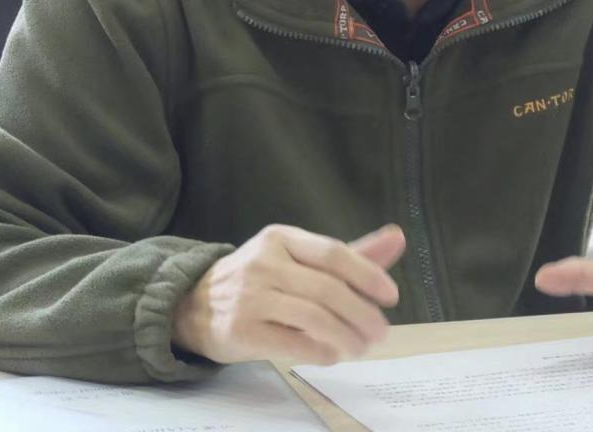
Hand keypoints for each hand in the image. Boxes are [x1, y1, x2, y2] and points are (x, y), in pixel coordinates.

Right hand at [172, 223, 405, 365]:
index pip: (333, 252)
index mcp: (282, 238)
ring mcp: (250, 297)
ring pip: (312, 317)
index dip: (367, 274)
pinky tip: (334, 354)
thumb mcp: (299, 258)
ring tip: (362, 347)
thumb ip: (349, 254)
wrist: (194, 305)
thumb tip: (398, 238)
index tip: (391, 296)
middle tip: (381, 332)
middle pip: (326, 288)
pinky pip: (291, 343)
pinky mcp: (240, 331)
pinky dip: (320, 351)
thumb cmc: (260, 280)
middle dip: (361, 313)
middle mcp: (264, 263)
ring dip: (346, 336)